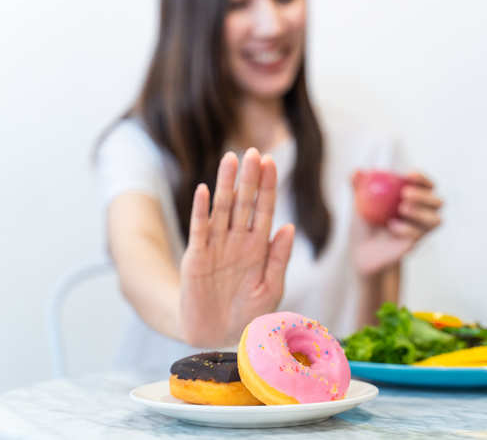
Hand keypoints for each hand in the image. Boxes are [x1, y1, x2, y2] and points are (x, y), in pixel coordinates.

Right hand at [178, 148, 294, 346]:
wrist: (217, 335)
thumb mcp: (271, 287)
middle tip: (253, 152)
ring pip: (222, 209)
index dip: (268, 186)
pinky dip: (201, 211)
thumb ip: (279, 258)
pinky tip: (203, 190)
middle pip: (245, 202)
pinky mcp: (197, 257)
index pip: (264, 209)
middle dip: (249, 178)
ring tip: (230, 159)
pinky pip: (199, 230)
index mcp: (258, 246)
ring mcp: (217, 246)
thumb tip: (289, 226)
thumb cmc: (248, 313)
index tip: (271, 162)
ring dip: (226, 185)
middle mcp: (238, 240)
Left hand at [353, 172, 441, 275]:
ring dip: (421, 213)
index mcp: (413, 198)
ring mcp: (420, 230)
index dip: (422, 178)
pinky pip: (419, 234)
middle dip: (424, 196)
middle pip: (438, 202)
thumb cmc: (362, 222)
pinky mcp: (415, 243)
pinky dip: (406, 228)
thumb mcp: (358, 203)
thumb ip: (358, 186)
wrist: (361, 250)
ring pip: (436, 220)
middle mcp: (422, 213)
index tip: (409, 174)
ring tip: (401, 209)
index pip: (426, 185)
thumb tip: (357, 171)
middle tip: (405, 193)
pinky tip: (391, 226)